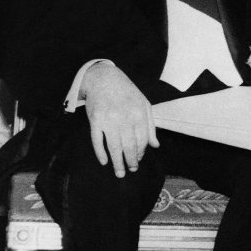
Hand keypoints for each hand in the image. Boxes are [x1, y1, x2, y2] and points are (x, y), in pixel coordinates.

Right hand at [79, 62, 158, 177]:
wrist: (104, 78)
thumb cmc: (126, 93)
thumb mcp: (144, 105)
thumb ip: (150, 126)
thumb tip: (155, 146)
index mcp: (139, 114)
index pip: (142, 140)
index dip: (141, 152)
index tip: (138, 159)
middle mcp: (125, 118)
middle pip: (129, 146)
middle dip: (131, 161)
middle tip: (131, 170)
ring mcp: (108, 120)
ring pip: (114, 146)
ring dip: (117, 162)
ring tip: (120, 173)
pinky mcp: (94, 120)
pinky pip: (97, 140)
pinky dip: (101, 153)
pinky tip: (104, 161)